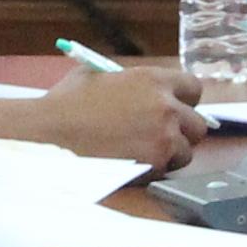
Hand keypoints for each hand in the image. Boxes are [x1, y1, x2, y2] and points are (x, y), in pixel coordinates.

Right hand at [29, 65, 210, 167]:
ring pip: (186, 153)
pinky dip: (154, 170)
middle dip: (183, 131)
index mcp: (153, 80)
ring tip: (144, 152)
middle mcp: (166, 109)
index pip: (194, 88)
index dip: (185, 99)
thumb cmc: (66, 103)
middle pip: (198, 125)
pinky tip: (131, 164)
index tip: (175, 106)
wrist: (47, 135)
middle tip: (162, 134)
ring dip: (171, 154)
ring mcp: (162, 140)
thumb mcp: (99, 75)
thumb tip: (140, 89)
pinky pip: (165, 171)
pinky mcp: (153, 167)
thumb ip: (128, 81)